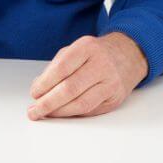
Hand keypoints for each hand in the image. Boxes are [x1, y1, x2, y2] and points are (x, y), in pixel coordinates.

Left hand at [27, 32, 148, 120]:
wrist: (128, 54)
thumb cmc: (96, 52)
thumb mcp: (76, 49)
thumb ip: (56, 66)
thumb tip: (38, 87)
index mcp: (88, 47)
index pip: (63, 67)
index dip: (45, 83)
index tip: (34, 93)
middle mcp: (101, 64)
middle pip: (70, 88)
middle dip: (48, 103)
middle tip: (34, 110)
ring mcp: (110, 82)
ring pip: (81, 104)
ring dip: (59, 112)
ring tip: (45, 114)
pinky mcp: (115, 98)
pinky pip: (90, 111)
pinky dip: (73, 114)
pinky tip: (62, 113)